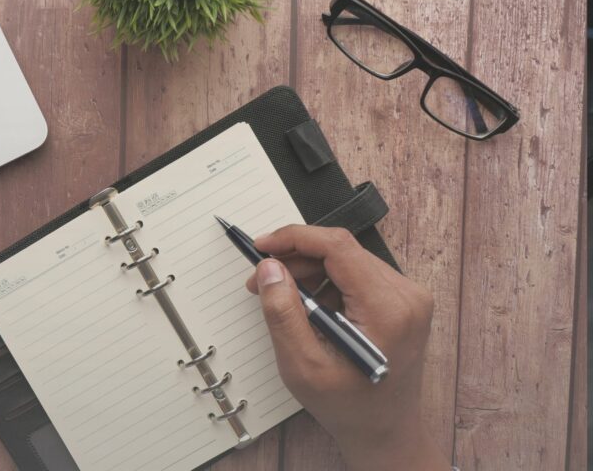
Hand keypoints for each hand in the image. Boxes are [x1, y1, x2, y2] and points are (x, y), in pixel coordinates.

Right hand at [247, 225, 445, 470]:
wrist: (385, 432)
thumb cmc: (347, 406)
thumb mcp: (302, 365)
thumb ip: (283, 312)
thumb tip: (269, 267)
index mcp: (387, 309)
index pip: (338, 247)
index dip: (294, 239)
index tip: (261, 247)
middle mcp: (407, 295)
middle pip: (342, 251)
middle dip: (296, 258)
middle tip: (262, 280)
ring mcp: (409, 297)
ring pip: (348, 260)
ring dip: (310, 270)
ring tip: (282, 296)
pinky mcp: (403, 301)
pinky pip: (358, 275)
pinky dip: (328, 283)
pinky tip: (309, 306)